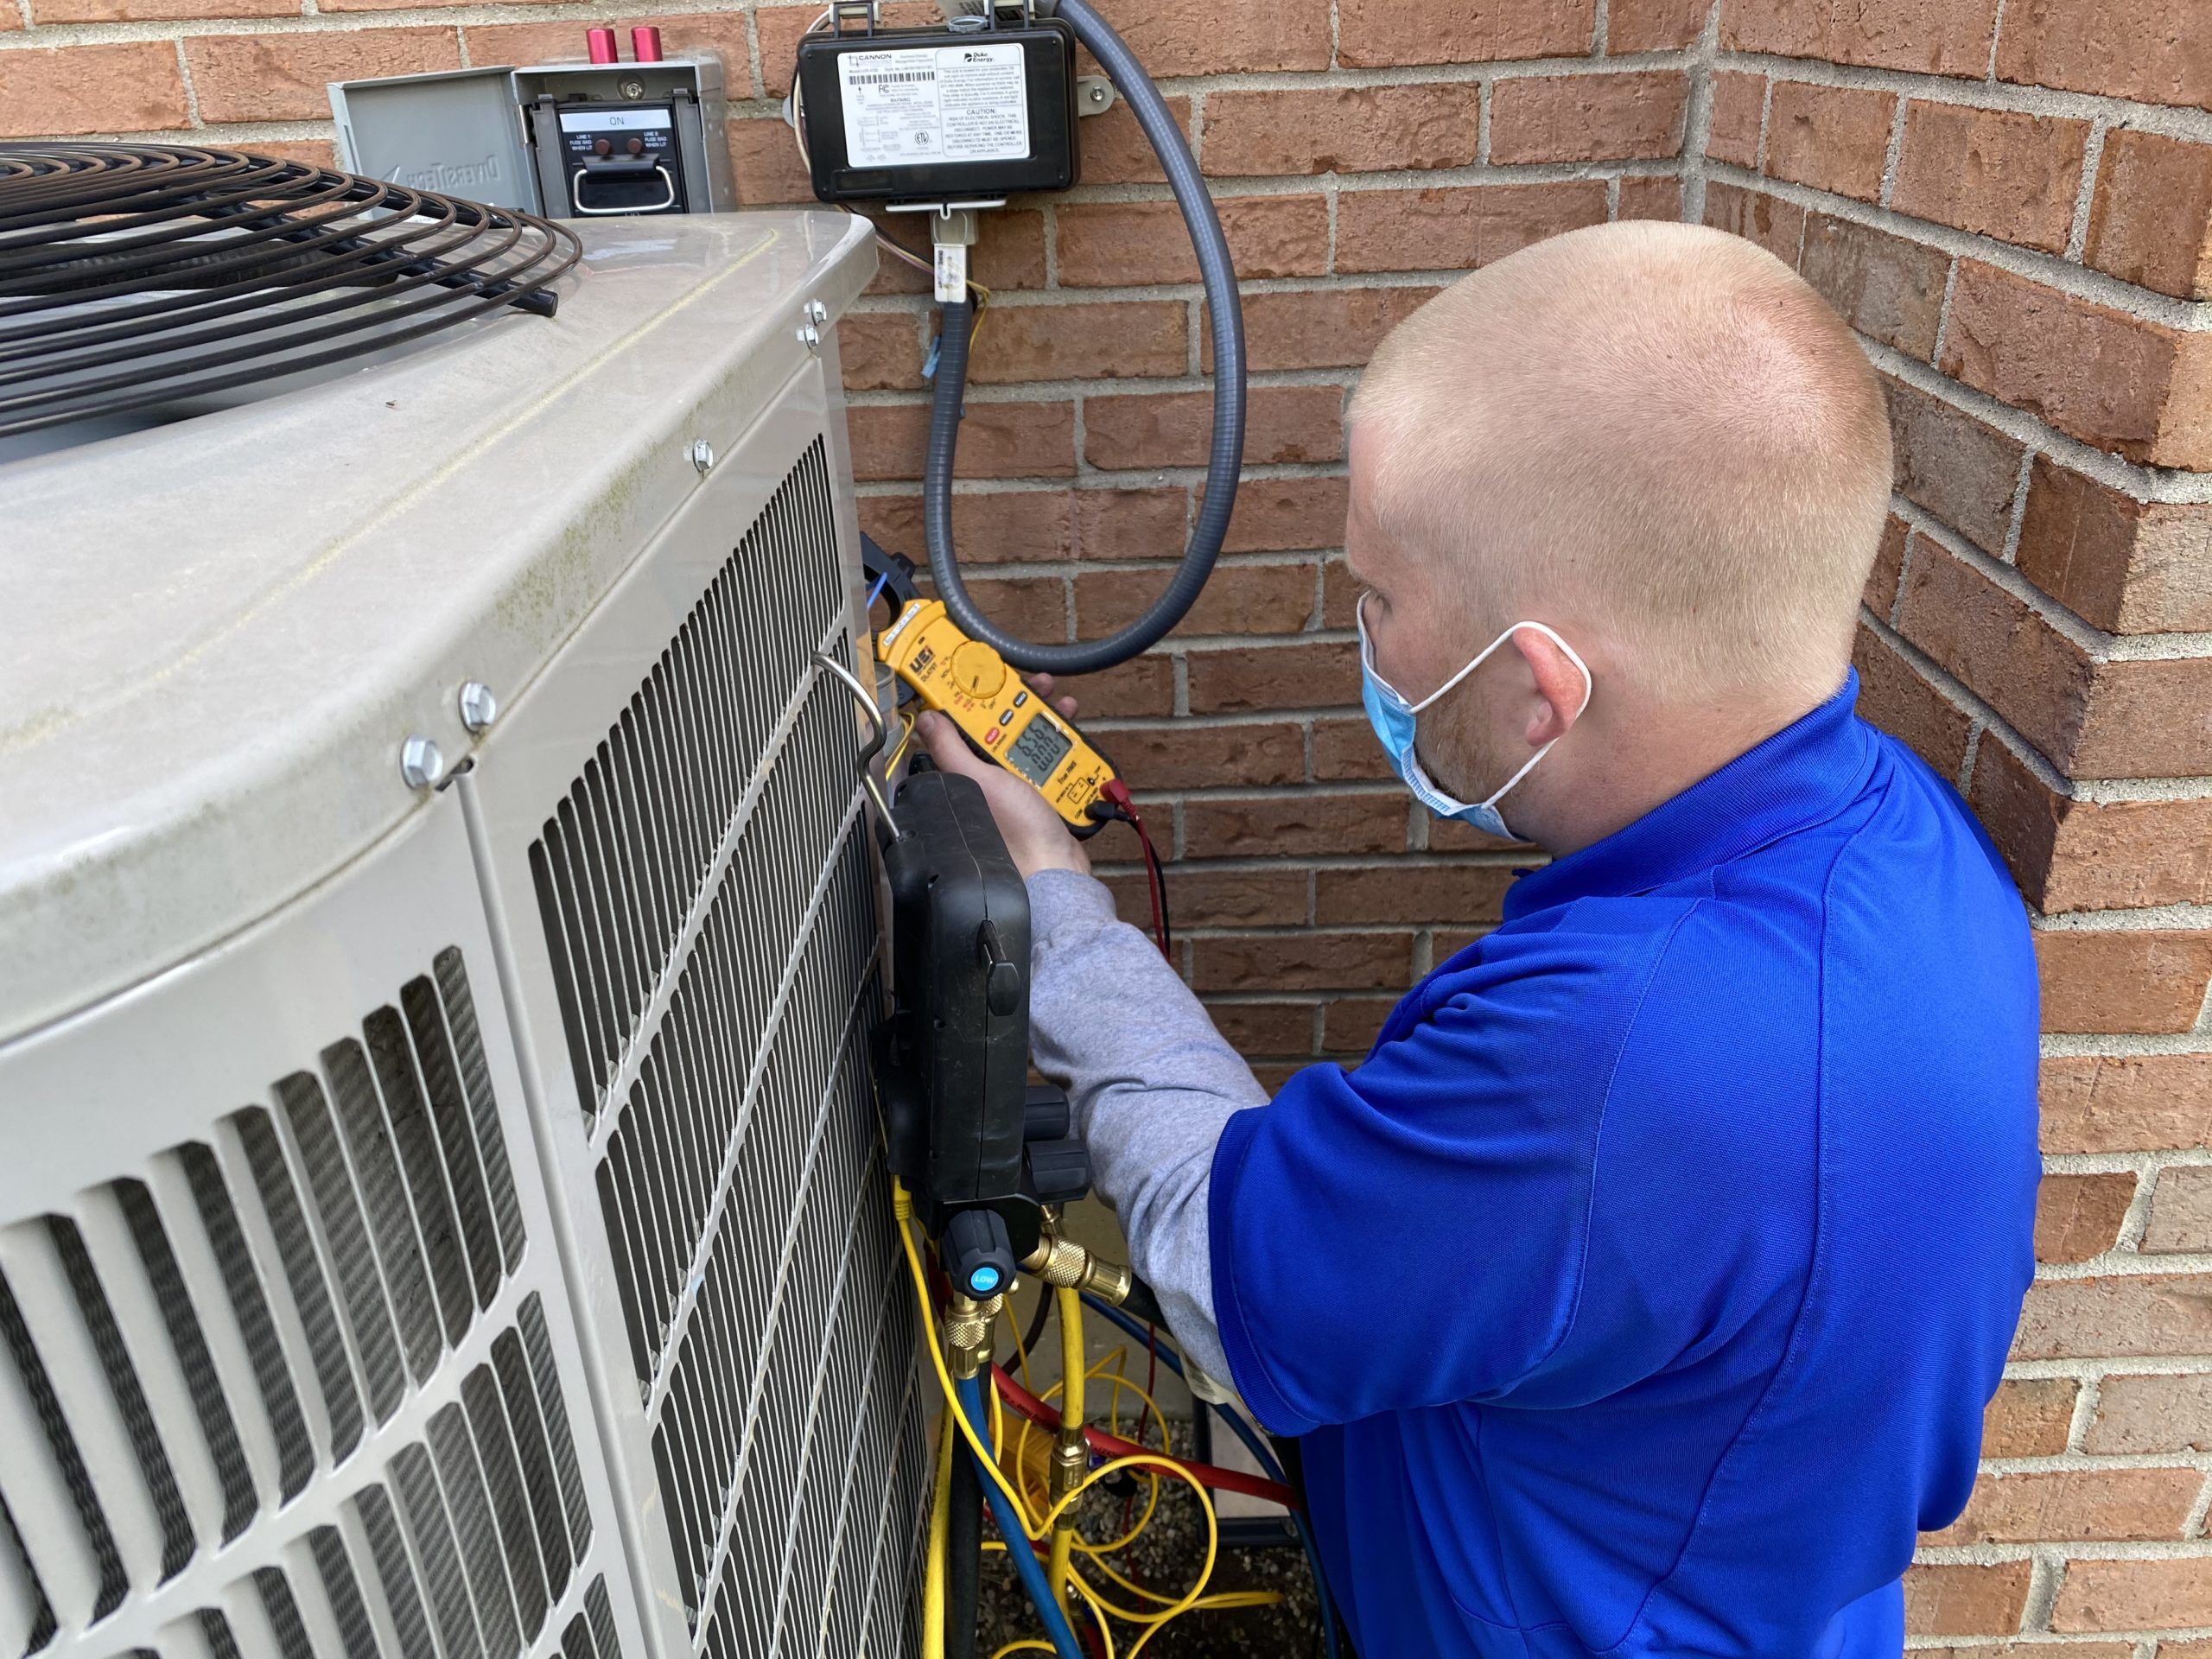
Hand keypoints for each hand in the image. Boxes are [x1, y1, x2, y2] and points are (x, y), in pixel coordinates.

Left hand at [914, 675, 1089, 879]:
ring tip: (1060, 704)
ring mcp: (1016, 785)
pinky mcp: (1040, 793)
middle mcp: (989, 778)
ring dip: (1045, 719)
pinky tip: (1072, 735)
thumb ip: (950, 750)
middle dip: (1018, 702)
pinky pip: (1048, 760)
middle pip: (1000, 727)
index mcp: (966, 773)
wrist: (1055, 868)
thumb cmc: (1017, 835)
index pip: (963, 724)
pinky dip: (1061, 745)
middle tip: (1034, 685)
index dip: (974, 696)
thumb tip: (928, 720)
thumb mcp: (978, 781)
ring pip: (1028, 740)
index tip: (985, 675)